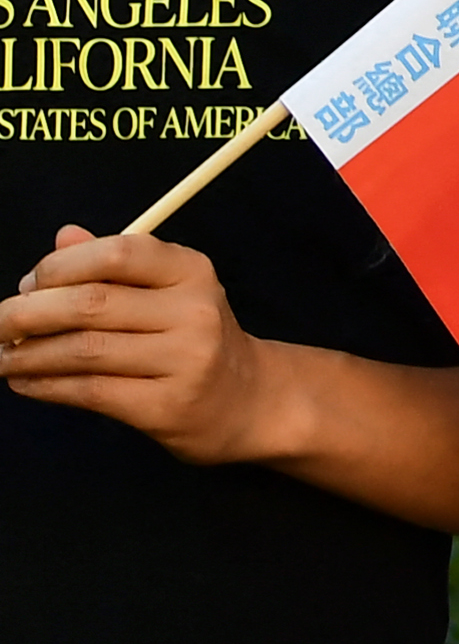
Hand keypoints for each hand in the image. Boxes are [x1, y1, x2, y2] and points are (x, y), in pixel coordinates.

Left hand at [3, 227, 275, 460]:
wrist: (248, 401)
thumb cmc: (192, 339)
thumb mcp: (169, 292)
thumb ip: (116, 265)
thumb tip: (63, 237)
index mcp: (192, 271)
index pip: (118, 252)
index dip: (61, 266)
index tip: (27, 284)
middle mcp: (194, 310)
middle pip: (92, 304)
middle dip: (27, 313)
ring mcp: (184, 360)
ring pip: (84, 350)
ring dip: (27, 355)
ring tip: (1, 357)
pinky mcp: (166, 406)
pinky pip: (89, 391)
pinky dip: (44, 385)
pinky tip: (23, 381)